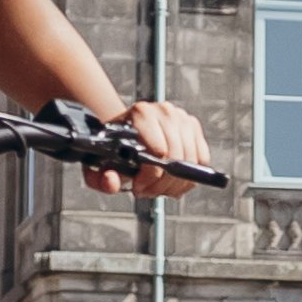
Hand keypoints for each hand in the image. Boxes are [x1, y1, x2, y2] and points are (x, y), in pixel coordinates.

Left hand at [78, 93, 210, 195]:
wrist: (125, 134)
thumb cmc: (112, 150)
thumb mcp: (99, 166)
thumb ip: (100, 178)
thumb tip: (112, 182)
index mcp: (141, 113)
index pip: (159, 152)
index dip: (149, 178)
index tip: (137, 187)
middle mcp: (165, 111)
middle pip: (176, 159)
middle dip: (161, 184)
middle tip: (147, 191)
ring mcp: (182, 117)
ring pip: (191, 163)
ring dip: (174, 184)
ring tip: (157, 187)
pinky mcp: (194, 127)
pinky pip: (201, 161)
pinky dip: (188, 178)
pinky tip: (171, 182)